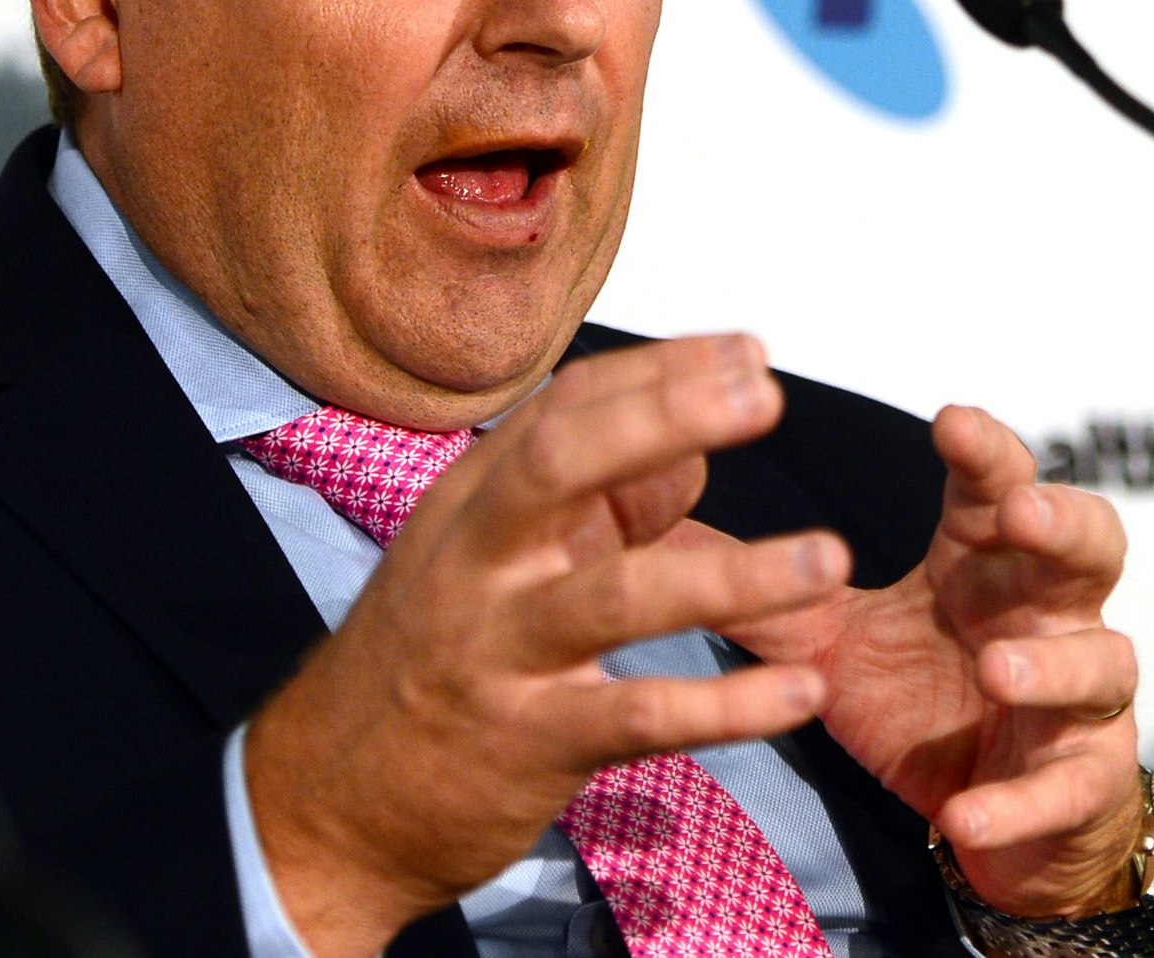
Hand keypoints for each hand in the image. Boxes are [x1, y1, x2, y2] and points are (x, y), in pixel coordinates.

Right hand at [241, 335, 852, 957]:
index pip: (565, 406)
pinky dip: (724, 706)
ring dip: (732, 577)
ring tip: (827, 562)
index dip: (660, 371)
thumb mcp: (489, 561)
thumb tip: (691, 446)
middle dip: (665, 416)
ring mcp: (498, 650)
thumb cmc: (429, 661)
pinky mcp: (527, 744)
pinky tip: (796, 695)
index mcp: (473, 502)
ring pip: (616, 596)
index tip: (749, 350)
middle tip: (765, 396)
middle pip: (563, 462)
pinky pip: (637, 717)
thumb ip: (594, 503)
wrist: (326, 803)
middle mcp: (479, 559)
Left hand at [711, 404, 1146, 920]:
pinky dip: (1018, 801)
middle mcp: (1045, 615)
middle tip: (1020, 510)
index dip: (985, 451)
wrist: (996, 822)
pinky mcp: (1079, 785)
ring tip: (997, 668)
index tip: (949, 419)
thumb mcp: (832, 642)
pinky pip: (1063, 789)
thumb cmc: (925, 703)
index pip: (997, 488)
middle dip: (1062, 521)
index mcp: (985, 566)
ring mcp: (1075, 699)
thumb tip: (658, 528)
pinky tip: (969, 817)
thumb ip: (765, 590)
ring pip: (1101, 661)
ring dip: (1052, 663)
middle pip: (1091, 545)